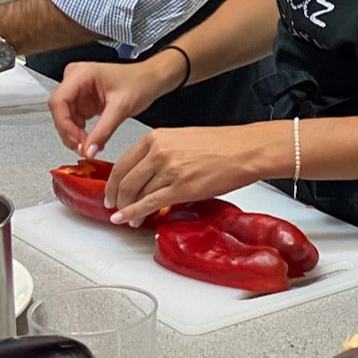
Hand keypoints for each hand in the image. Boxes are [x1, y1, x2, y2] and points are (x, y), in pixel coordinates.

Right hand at [49, 56, 170, 155]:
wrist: (151, 80)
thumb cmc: (140, 82)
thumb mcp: (121, 108)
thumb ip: (103, 131)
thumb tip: (89, 150)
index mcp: (80, 74)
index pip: (58, 101)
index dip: (64, 124)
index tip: (77, 141)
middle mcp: (74, 80)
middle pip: (59, 111)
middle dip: (70, 132)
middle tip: (84, 148)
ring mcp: (77, 90)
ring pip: (65, 118)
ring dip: (75, 135)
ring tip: (90, 146)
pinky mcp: (82, 100)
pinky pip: (74, 120)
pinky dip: (81, 133)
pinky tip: (92, 140)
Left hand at [105, 121, 285, 226]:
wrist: (246, 150)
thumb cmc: (223, 145)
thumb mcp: (182, 140)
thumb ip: (160, 153)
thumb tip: (146, 174)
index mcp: (156, 138)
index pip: (122, 163)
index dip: (112, 182)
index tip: (111, 191)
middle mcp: (158, 152)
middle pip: (123, 180)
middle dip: (116, 197)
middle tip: (115, 206)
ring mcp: (168, 170)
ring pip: (135, 193)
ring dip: (127, 209)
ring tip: (128, 218)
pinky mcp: (180, 188)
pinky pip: (148, 204)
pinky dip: (133, 214)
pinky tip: (126, 220)